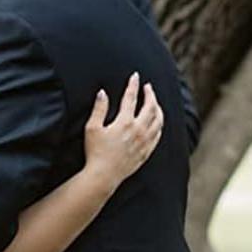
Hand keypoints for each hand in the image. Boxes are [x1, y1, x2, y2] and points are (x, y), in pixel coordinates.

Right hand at [83, 71, 162, 190]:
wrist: (103, 176)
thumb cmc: (95, 152)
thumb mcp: (92, 128)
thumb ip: (98, 109)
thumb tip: (102, 92)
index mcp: (124, 122)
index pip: (131, 98)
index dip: (134, 85)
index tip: (135, 76)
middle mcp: (138, 131)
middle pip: (150, 107)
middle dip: (150, 94)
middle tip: (149, 87)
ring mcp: (144, 142)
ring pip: (158, 121)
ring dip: (158, 109)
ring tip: (155, 103)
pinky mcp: (146, 152)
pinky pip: (158, 135)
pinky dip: (159, 125)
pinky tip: (158, 123)